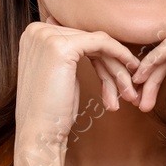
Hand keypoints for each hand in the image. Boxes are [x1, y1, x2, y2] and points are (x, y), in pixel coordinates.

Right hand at [15, 13, 141, 151]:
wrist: (38, 134)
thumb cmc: (51, 112)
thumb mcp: (59, 75)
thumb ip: (69, 57)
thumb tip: (87, 45)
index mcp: (34, 34)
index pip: (77, 39)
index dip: (100, 57)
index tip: (118, 76)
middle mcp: (37, 30)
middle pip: (88, 41)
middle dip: (111, 65)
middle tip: (128, 90)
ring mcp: (47, 36)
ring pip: (97, 43)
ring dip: (117, 68)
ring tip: (129, 94)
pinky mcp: (62, 47)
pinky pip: (101, 43)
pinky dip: (120, 54)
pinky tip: (131, 69)